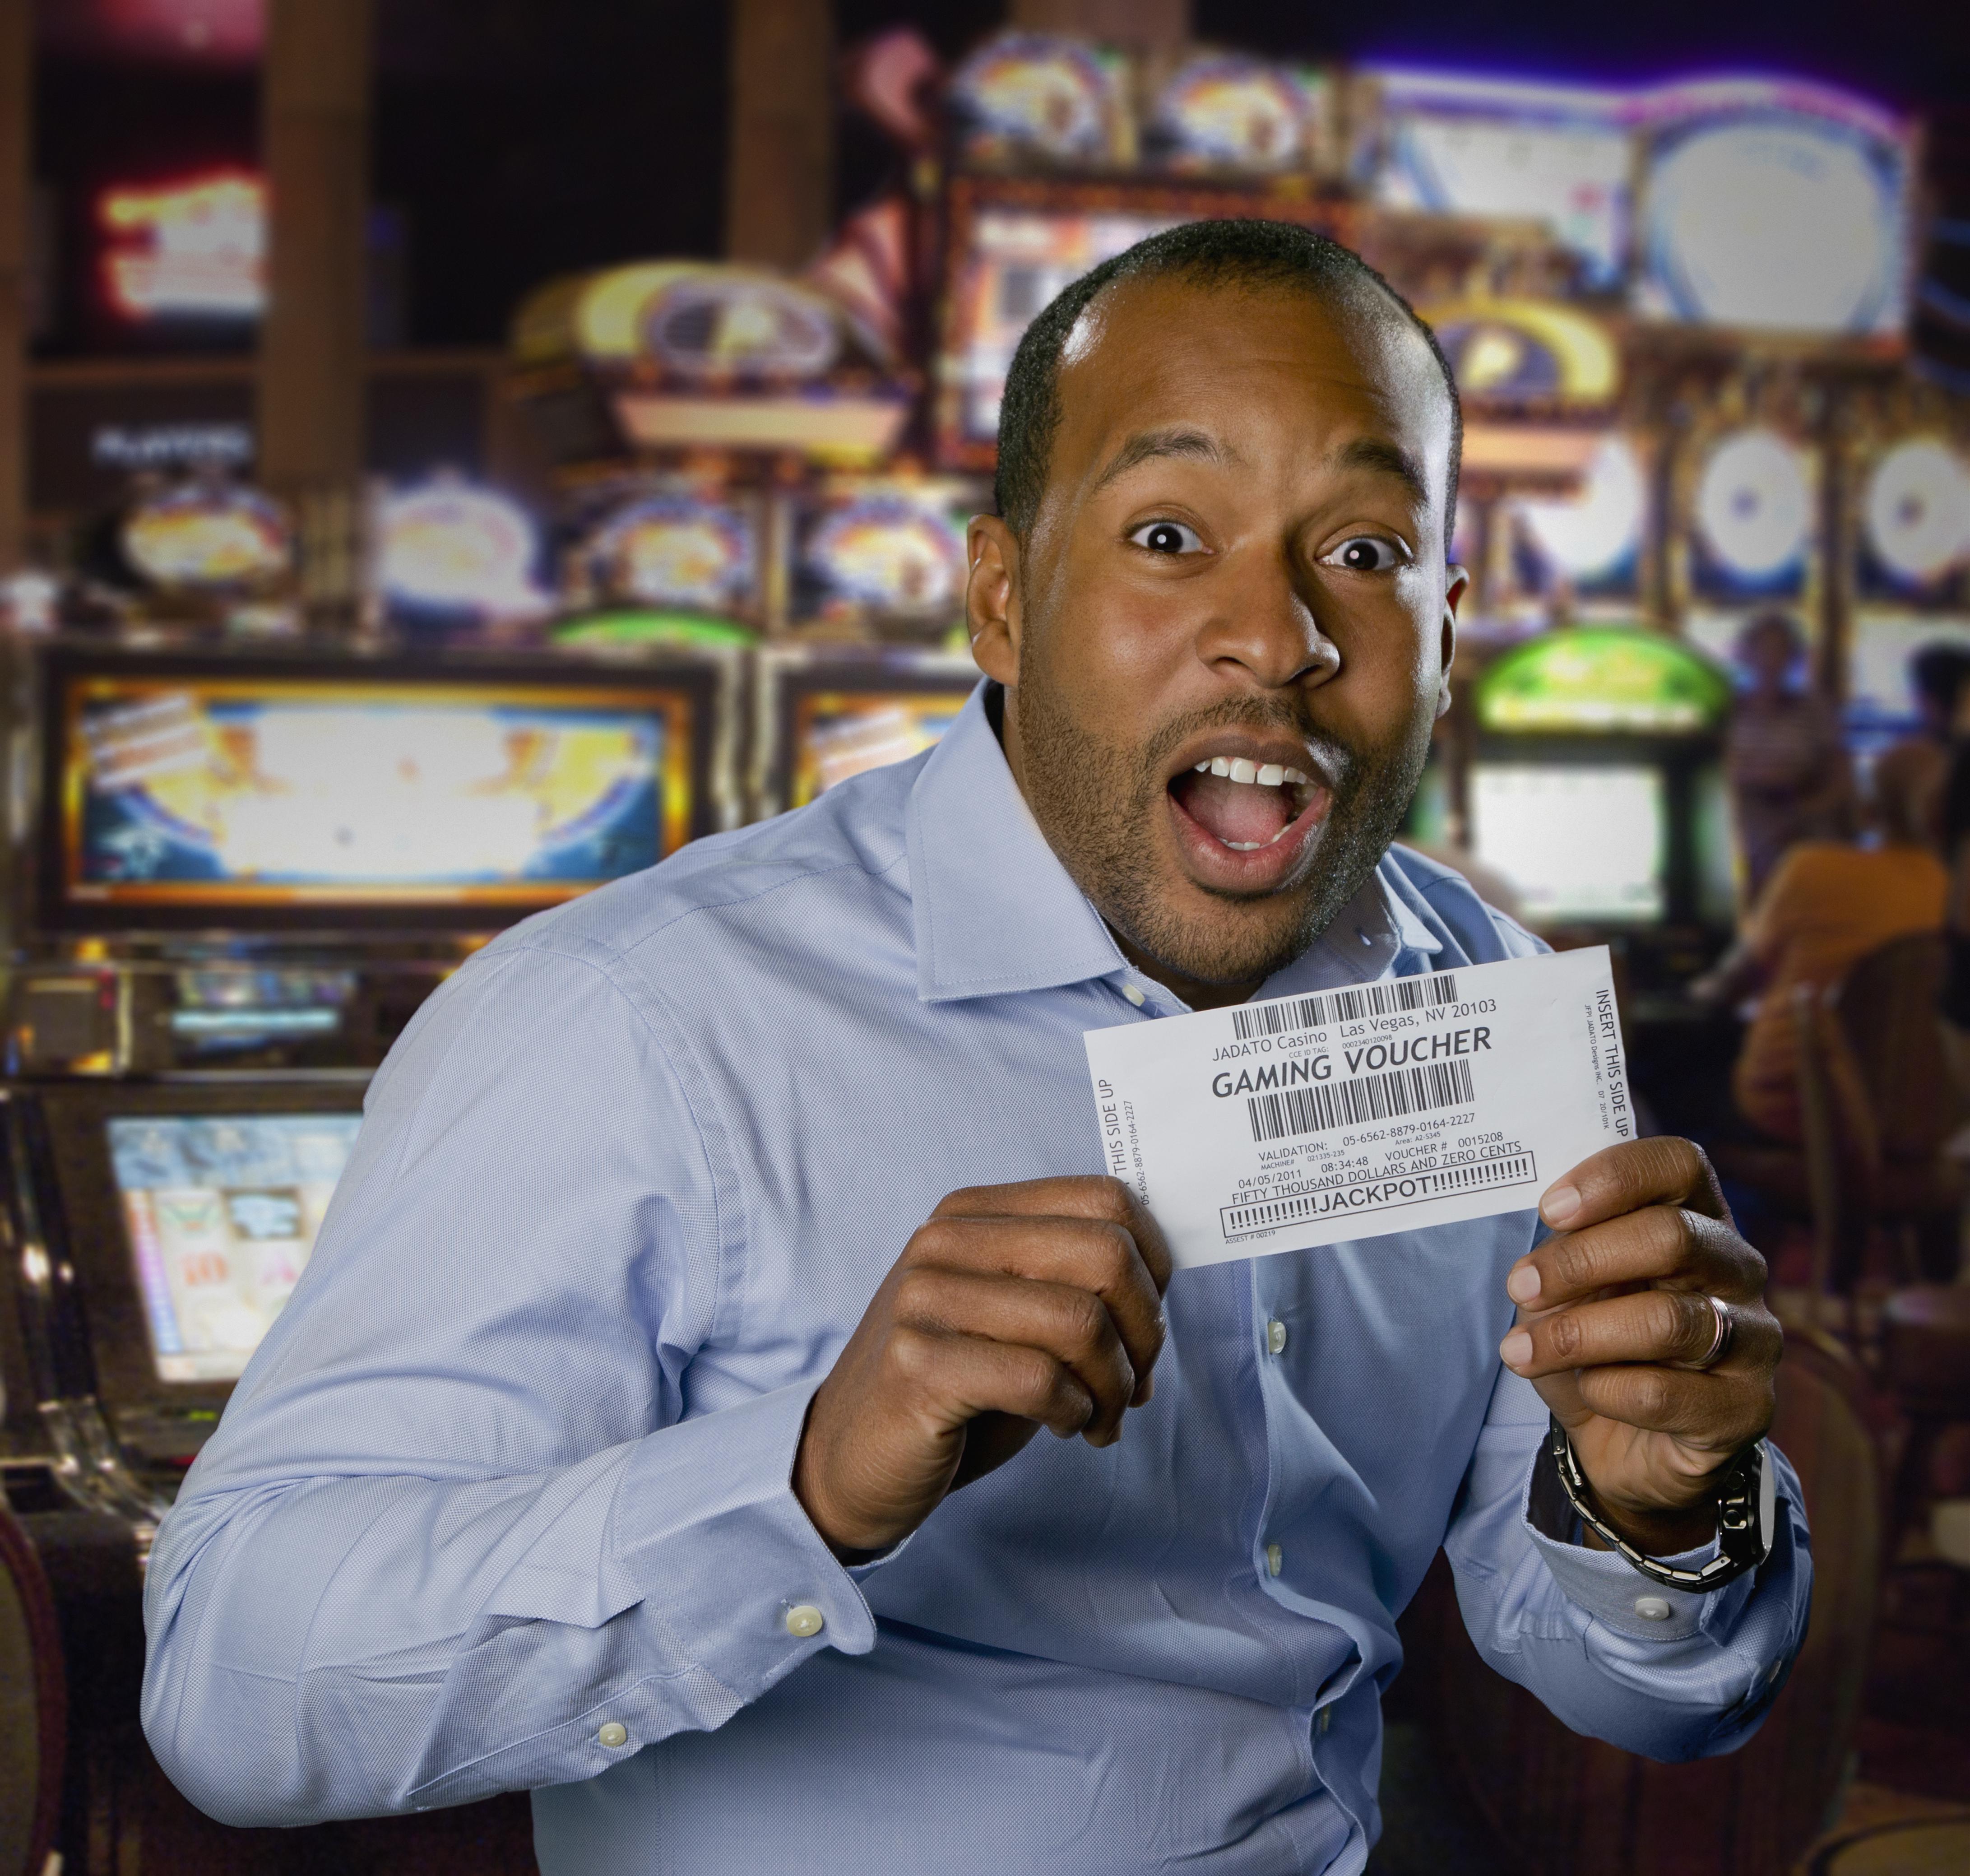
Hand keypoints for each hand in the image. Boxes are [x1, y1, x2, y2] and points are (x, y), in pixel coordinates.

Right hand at [794, 1176, 1171, 1558]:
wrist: (850, 1460)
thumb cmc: (952, 1389)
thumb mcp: (1015, 1317)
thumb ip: (1073, 1283)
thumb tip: (1162, 1284)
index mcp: (974, 1215)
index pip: (1104, 1199)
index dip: (1154, 1266)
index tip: (1148, 1326)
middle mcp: (945, 1242)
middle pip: (1104, 1253)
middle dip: (1145, 1331)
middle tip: (1132, 1384)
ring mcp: (924, 1299)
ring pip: (1080, 1320)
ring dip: (1114, 1385)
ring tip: (1099, 1416)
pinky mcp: (916, 1365)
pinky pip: (1040, 1380)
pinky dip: (1074, 1413)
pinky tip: (1063, 1427)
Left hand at [1498, 1138, 1779, 1556]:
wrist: (1632, 1446)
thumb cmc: (1598, 1347)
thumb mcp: (1569, 1291)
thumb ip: (1564, 1260)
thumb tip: (1539, 1269)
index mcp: (1696, 1218)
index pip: (1679, 1166)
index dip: (1614, 1177)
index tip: (1550, 1209)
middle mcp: (1737, 1269)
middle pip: (1672, 1237)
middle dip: (1580, 1261)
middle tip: (1520, 1287)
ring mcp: (1753, 1338)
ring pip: (1666, 1320)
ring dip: (1577, 1333)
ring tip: (1521, 1351)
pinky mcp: (1748, 1408)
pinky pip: (1662, 1393)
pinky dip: (1604, 1391)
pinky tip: (1587, 1392)